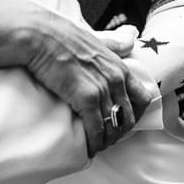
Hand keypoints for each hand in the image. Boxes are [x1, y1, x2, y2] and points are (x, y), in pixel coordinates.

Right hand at [0, 0, 154, 157]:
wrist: (39, 35)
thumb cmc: (61, 35)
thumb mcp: (96, 37)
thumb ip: (115, 42)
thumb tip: (131, 36)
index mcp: (120, 66)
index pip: (144, 98)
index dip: (136, 115)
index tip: (124, 122)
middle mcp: (116, 79)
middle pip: (129, 117)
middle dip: (119, 133)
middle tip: (106, 140)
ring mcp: (103, 89)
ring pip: (113, 127)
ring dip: (105, 141)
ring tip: (95, 146)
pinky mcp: (86, 98)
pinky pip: (96, 129)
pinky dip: (93, 143)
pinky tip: (86, 148)